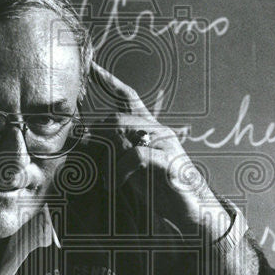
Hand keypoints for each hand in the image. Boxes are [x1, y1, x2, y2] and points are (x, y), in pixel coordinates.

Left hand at [89, 62, 231, 241]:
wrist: (190, 209)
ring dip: (106, 156)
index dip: (108, 80)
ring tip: (107, 178)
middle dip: (95, 137)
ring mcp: (164, 143)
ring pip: (121, 131)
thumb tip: (84, 140)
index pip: (127, 96)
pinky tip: (117, 183)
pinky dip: (120, 170)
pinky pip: (135, 155)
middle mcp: (157, 129)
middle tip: (87, 157)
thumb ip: (114, 151)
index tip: (90, 66)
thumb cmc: (159, 188)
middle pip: (115, 118)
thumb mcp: (131, 167)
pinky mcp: (168, 160)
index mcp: (148, 128)